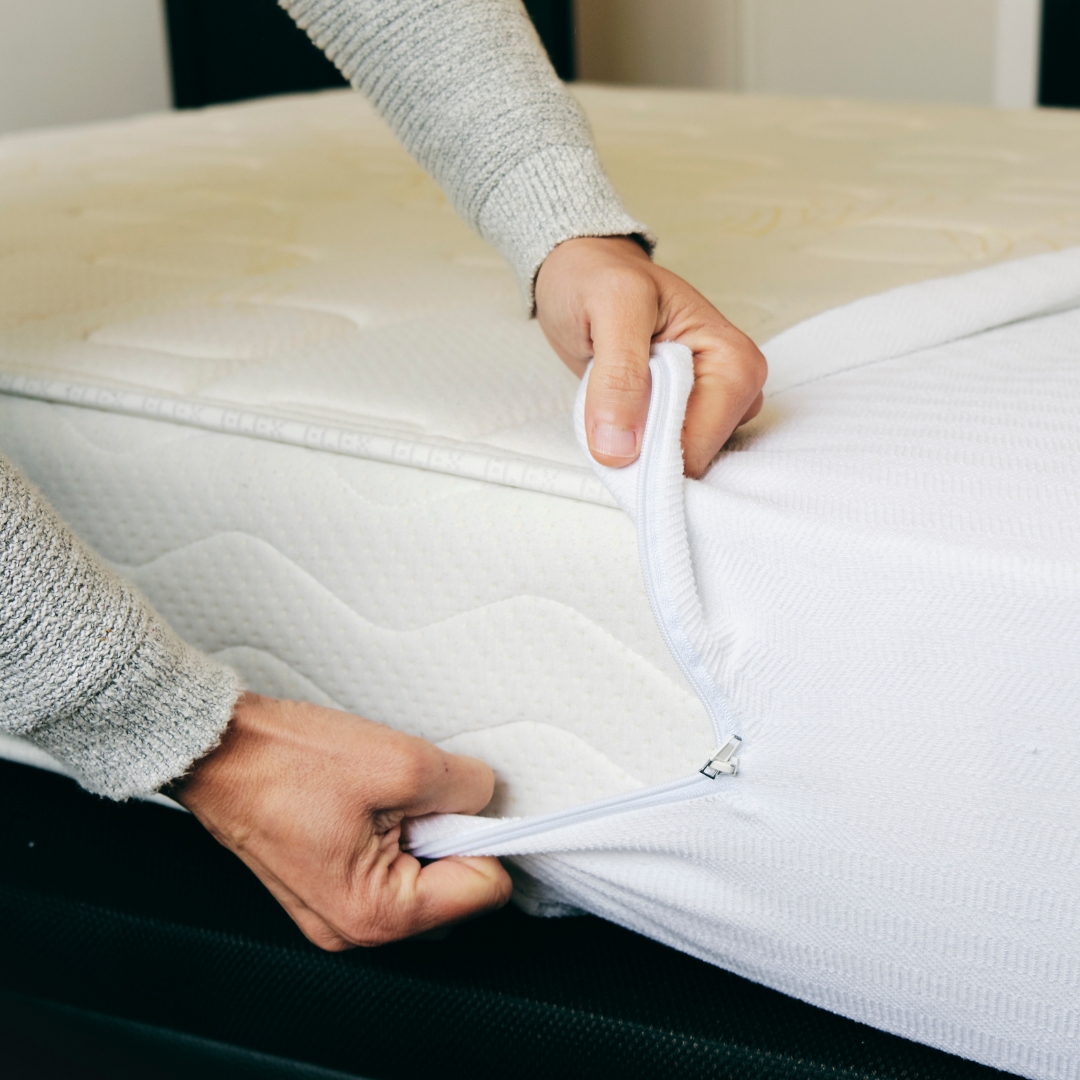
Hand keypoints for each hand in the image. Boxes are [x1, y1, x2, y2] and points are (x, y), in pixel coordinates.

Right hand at [173, 694, 510, 949]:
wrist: (217, 749)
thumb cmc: (288, 761)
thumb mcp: (401, 763)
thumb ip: (466, 788)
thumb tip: (488, 799)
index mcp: (376, 914)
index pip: (484, 889)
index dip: (484, 835)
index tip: (459, 800)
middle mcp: (355, 929)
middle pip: (454, 888)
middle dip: (449, 835)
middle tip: (412, 793)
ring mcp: (337, 910)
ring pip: (422, 875)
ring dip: (420, 831)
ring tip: (382, 794)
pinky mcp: (327, 886)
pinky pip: (389, 867)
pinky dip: (393, 831)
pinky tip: (366, 800)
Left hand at [535, 236, 766, 477]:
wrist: (581, 273)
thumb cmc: (600, 279)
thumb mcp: (612, 307)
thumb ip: (619, 376)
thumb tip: (620, 448)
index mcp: (734, 361)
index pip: (698, 446)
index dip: (647, 446)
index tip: (612, 423)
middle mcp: (734, 389)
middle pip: (691, 460)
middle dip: (642, 446)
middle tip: (610, 401)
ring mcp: (711, 406)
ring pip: (676, 463)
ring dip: (634, 445)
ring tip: (614, 398)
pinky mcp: (686, 415)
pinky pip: (662, 455)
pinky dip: (631, 444)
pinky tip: (618, 410)